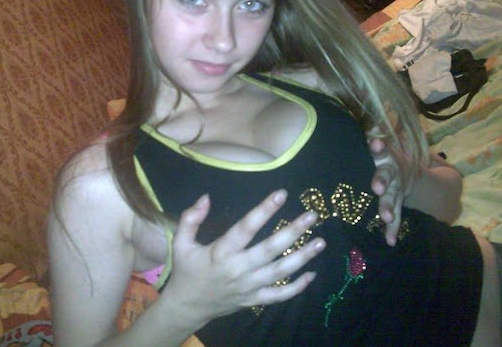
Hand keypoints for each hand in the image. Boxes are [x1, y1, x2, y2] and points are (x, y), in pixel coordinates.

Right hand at [163, 190, 324, 328]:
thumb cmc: (186, 270)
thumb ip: (191, 218)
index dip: (265, 210)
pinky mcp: (254, 300)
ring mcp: (249, 287)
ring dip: (303, 257)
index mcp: (221, 252)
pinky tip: (312, 274)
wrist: (186, 307)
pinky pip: (280, 295)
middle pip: (271, 249)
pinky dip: (298, 287)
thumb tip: (206, 197)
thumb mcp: (180, 242)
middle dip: (294, 231)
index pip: (246, 227)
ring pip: (281, 272)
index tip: (282, 194)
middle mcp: (238, 269)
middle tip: (312, 216)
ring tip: (321, 241)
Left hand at [368, 136, 404, 245]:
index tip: (374, 141)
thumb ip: (364, 140)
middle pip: (387, 174)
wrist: (405, 168)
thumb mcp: (374, 145)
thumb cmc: (377, 155)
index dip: (378, 145)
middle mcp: (392, 171)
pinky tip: (390, 241)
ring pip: (393, 198)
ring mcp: (397, 188)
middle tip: (377, 188)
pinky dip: (393, 229)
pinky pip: (397, 217)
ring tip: (385, 218)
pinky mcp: (398, 203)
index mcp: (384, 155)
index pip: (381, 148)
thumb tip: (334, 119)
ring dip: (389, 208)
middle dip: (382, 181)